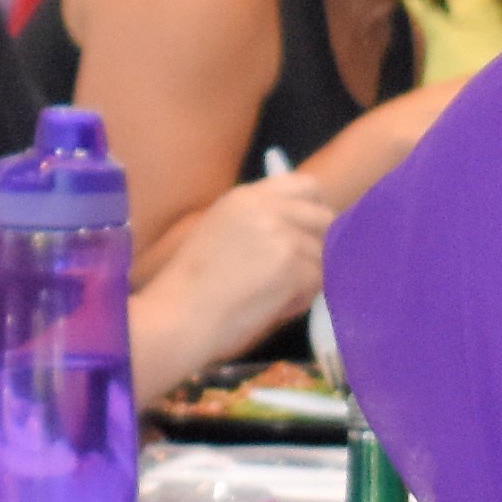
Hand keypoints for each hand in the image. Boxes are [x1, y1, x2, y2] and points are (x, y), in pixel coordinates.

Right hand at [137, 173, 330, 382]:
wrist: (178, 316)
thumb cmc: (192, 285)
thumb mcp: (221, 230)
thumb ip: (260, 221)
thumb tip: (304, 228)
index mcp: (246, 197)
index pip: (306, 185)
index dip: (314, 209)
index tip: (307, 232)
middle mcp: (266, 209)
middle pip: (324, 217)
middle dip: (318, 244)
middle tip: (299, 269)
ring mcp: (280, 236)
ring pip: (322, 254)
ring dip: (308, 276)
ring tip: (276, 293)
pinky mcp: (290, 267)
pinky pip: (318, 281)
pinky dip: (303, 298)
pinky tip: (275, 305)